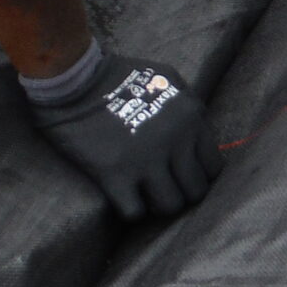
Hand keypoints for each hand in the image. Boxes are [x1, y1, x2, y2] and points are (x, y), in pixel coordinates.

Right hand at [28, 53, 223, 221]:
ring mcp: (146, 159)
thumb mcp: (167, 79)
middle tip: (164, 189)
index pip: (213, 166)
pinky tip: (124, 198)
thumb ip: (188, 105)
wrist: (74, 78)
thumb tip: (198, 132)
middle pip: (195, 191)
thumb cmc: (119, 74)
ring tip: (146, 196)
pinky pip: (134, 211)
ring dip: (158, 205)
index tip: (183, 176)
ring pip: (170, 206)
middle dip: (181, 193)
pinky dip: (131, 210)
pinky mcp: (114, 174)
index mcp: (191, 117)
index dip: (199, 176)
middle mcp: (175, 140)